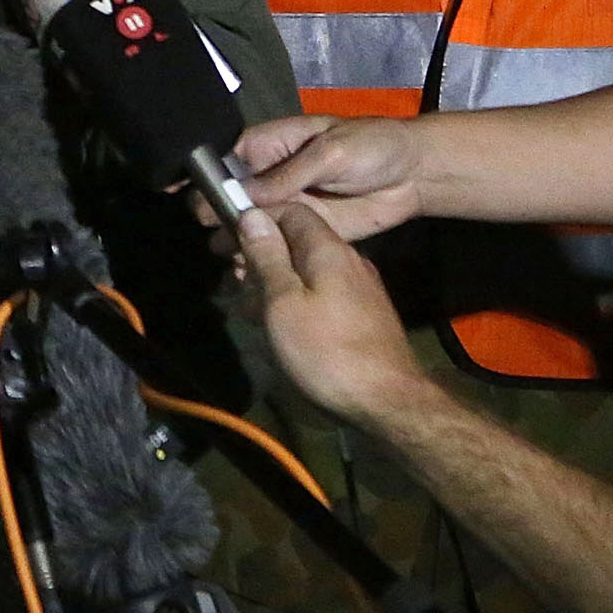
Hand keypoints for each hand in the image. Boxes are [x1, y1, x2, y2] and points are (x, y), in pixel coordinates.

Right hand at [196, 116, 425, 246]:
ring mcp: (290, 204)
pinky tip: (247, 269)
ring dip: (235, 236)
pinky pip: (276, 243)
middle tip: (207, 228)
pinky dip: (260, 256)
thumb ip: (289, 174)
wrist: (415, 174)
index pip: (231, 156)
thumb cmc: (373, 148)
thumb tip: (246, 195)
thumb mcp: (331, 153)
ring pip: (251, 222)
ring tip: (225, 254)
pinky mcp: (307, 230)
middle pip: (235, 193)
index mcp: (277, 144)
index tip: (180, 189)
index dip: (205, 173)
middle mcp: (276, 175)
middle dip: (216, 209)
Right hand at [231, 200, 426, 428]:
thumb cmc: (326, 350)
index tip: (226, 243)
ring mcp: (359, 289)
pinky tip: (280, 327)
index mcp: (328, 249)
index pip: (289, 211)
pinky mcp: (363, 315)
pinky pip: (321, 294)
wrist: (386, 400)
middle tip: (232, 284)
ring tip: (248, 310)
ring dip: (274, 284)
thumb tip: (252, 215)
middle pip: (297, 242)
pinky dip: (295, 302)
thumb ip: (267, 258)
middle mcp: (348, 260)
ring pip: (307, 272)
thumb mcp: (283, 302)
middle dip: (260, 258)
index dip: (255, 221)